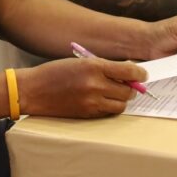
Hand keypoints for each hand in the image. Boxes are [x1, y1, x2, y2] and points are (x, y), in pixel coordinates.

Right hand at [16, 57, 147, 117]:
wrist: (33, 90)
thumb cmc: (56, 72)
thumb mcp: (82, 62)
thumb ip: (105, 67)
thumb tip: (128, 74)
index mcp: (95, 66)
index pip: (129, 72)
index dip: (140, 74)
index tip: (142, 75)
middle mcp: (96, 85)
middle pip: (128, 91)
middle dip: (131, 89)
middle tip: (127, 85)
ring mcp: (91, 102)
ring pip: (120, 105)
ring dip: (121, 100)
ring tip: (113, 93)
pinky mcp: (87, 114)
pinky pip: (108, 113)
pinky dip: (110, 107)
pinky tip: (102, 100)